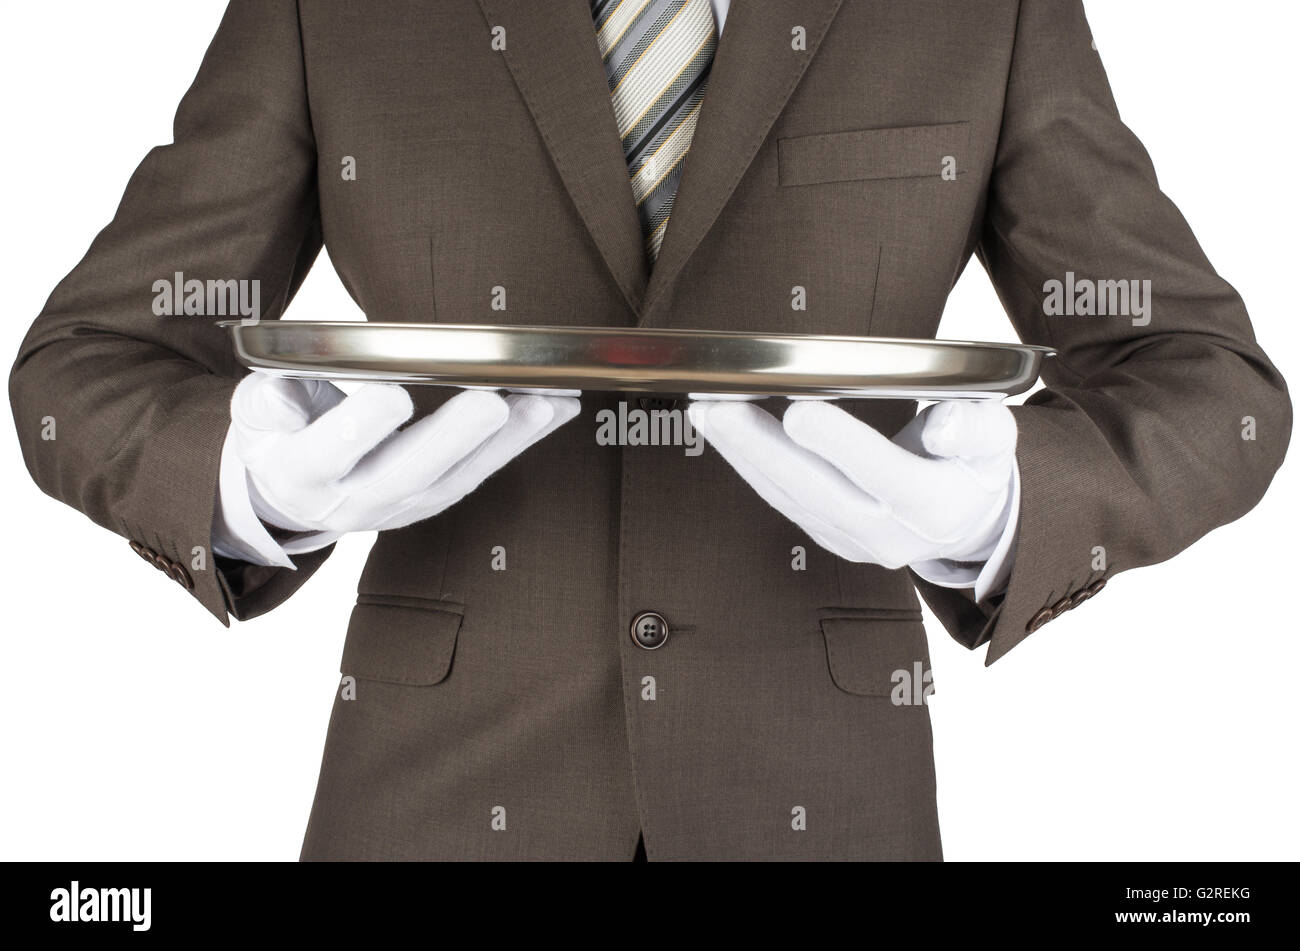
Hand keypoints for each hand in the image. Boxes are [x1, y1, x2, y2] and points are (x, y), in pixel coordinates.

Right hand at [229, 374, 578, 533]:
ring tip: (546, 403)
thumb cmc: (280, 437)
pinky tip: (559, 407)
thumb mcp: (254, 417)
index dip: (359, 428)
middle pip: (409, 473)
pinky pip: (484, 470)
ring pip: (459, 477)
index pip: (329, 454)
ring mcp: (405, 505)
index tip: (392, 394)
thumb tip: (280, 391)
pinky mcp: (439, 498)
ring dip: (507, 441)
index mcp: (302, 474)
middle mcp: (357, 500)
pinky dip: (523, 440)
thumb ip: (266, 403)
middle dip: (454, 439)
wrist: (295, 496)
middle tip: (491, 403)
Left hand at [687, 399, 1016, 569]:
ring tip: (706, 411)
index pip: (881, 473)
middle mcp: (885, 533)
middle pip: (814, 490)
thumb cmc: (974, 467)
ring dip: (742, 455)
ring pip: (787, 496)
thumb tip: (946, 424)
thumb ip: (978, 428)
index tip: (800, 410)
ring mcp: (849, 540)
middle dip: (760, 448)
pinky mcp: (825, 536)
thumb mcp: (996, 443)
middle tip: (719, 407)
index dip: (840, 444)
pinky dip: (749, 465)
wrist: (966, 523)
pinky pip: (781, 500)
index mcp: (931, 507)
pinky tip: (723, 432)